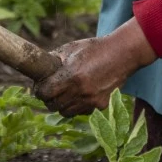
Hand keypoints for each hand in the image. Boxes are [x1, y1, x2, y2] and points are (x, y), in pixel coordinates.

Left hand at [34, 19, 157, 116]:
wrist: (122, 54)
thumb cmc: (95, 49)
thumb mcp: (71, 49)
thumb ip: (54, 60)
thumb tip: (39, 69)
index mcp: (71, 76)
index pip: (45, 93)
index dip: (39, 90)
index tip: (40, 87)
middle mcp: (80, 91)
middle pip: (53, 106)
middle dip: (48, 99)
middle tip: (50, 92)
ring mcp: (92, 100)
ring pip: (66, 112)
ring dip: (62, 105)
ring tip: (64, 94)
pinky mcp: (101, 105)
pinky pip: (81, 112)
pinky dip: (77, 106)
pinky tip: (79, 95)